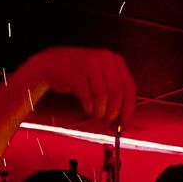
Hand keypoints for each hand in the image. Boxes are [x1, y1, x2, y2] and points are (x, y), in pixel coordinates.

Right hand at [18, 47, 135, 129]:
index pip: (129, 87)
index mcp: (115, 60)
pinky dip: (90, 109)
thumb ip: (113, 93)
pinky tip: (88, 110)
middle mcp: (105, 59)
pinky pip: (88, 98)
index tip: (124, 121)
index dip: (128, 108)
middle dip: (114, 112)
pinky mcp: (77, 74)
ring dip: (100, 112)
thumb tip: (121, 117)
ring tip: (97, 116)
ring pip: (103, 97)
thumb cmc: (80, 73)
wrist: (53, 63)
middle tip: (109, 122)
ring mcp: (91, 65)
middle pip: (117, 93)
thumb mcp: (101, 76)